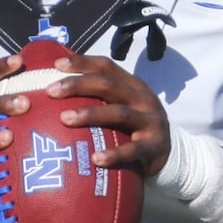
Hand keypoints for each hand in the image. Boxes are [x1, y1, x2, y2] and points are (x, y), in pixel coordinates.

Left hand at [43, 54, 173, 174]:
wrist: (172, 154)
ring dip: (90, 114)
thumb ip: (100, 99)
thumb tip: (57, 91)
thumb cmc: (135, 129)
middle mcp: (142, 99)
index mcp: (132, 85)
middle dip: (78, 85)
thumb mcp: (123, 107)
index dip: (82, 62)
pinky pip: (132, 149)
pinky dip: (114, 154)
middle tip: (51, 91)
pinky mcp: (154, 146)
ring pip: (119, 113)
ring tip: (64, 119)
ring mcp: (150, 121)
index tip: (56, 65)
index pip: (106, 67)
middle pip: (108, 85)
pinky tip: (95, 159)